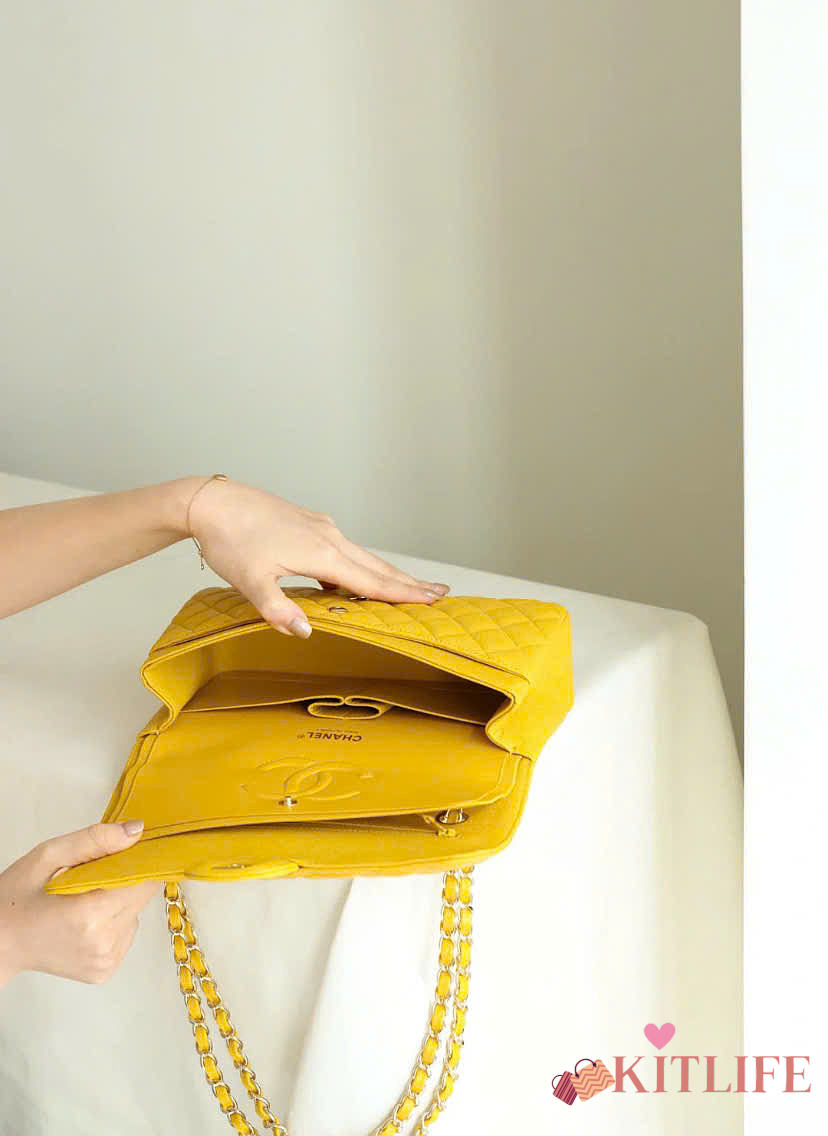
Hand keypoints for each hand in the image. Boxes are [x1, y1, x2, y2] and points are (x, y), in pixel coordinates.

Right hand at [0, 821, 158, 987]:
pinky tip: (85, 921)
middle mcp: (103, 942)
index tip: (125, 853)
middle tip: (91, 877)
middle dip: (124, 880)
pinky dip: (112, 922)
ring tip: (83, 901)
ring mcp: (105, 960)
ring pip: (134, 915)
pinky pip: (124, 934)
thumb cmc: (15, 899)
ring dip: (118, 902)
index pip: (145, 880)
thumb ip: (95, 840)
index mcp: (90, 913)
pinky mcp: (105, 970)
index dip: (139, 862)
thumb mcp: (48, 856)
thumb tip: (136, 831)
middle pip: (141, 897)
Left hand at [185, 477, 450, 636]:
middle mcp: (330, 537)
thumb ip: (278, 610)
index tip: (432, 601)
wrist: (211, 501)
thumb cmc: (230, 539)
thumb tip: (306, 634)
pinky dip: (362, 566)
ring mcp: (321, 527)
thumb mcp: (250, 581)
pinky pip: (345, 550)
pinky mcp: (309, 524)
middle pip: (377, 566)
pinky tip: (355, 578)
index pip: (371, 581)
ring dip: (387, 573)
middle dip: (408, 583)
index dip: (403, 594)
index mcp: (322, 553)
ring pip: (363, 556)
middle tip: (441, 593)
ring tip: (410, 587)